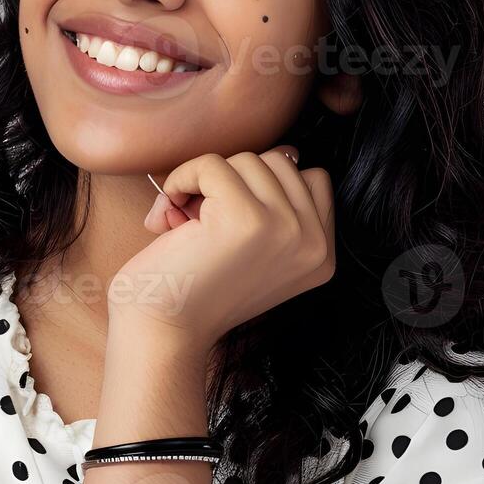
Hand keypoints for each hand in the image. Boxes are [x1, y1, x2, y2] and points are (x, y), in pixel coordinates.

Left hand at [108, 145, 335, 353]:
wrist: (161, 332)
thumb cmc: (196, 288)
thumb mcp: (258, 250)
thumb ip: (280, 208)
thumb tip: (290, 151)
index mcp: (322, 255)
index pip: (313, 179)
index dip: (263, 186)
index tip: (229, 220)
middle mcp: (313, 244)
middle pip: (280, 162)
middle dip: (235, 181)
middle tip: (203, 220)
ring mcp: (284, 229)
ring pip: (246, 159)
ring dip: (206, 181)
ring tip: (186, 222)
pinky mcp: (245, 218)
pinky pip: (212, 164)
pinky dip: (182, 178)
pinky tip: (168, 215)